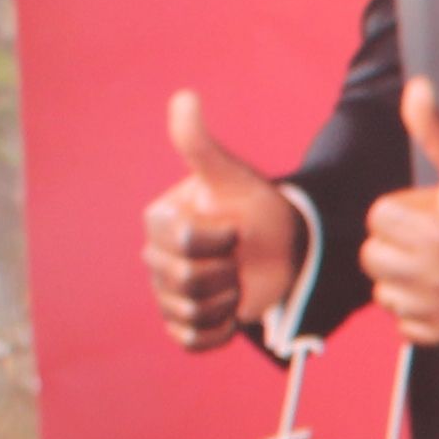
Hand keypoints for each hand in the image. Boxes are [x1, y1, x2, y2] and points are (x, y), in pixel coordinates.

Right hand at [145, 92, 306, 350]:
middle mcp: (154, 258)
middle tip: (239, 256)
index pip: (183, 241)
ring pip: (190, 311)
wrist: (284, 248)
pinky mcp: (185, 325)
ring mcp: (167, 294)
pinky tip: (234, 308)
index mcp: (159, 222)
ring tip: (238, 279)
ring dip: (228, 298)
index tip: (234, 228)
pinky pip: (193, 340)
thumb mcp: (232, 176)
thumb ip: (201, 144)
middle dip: (225, 269)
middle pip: (185, 280)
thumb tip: (184, 97)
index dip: (219, 238)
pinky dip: (220, 330)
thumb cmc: (257, 208)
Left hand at [360, 79, 438, 347]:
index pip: (379, 217)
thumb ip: (437, 130)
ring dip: (405, 280)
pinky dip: (421, 314)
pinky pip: (406, 326)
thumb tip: (416, 87)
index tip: (438, 209)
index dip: (406, 209)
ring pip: (386, 293)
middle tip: (438, 237)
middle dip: (400, 244)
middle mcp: (433, 271)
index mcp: (436, 227)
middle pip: (374, 257)